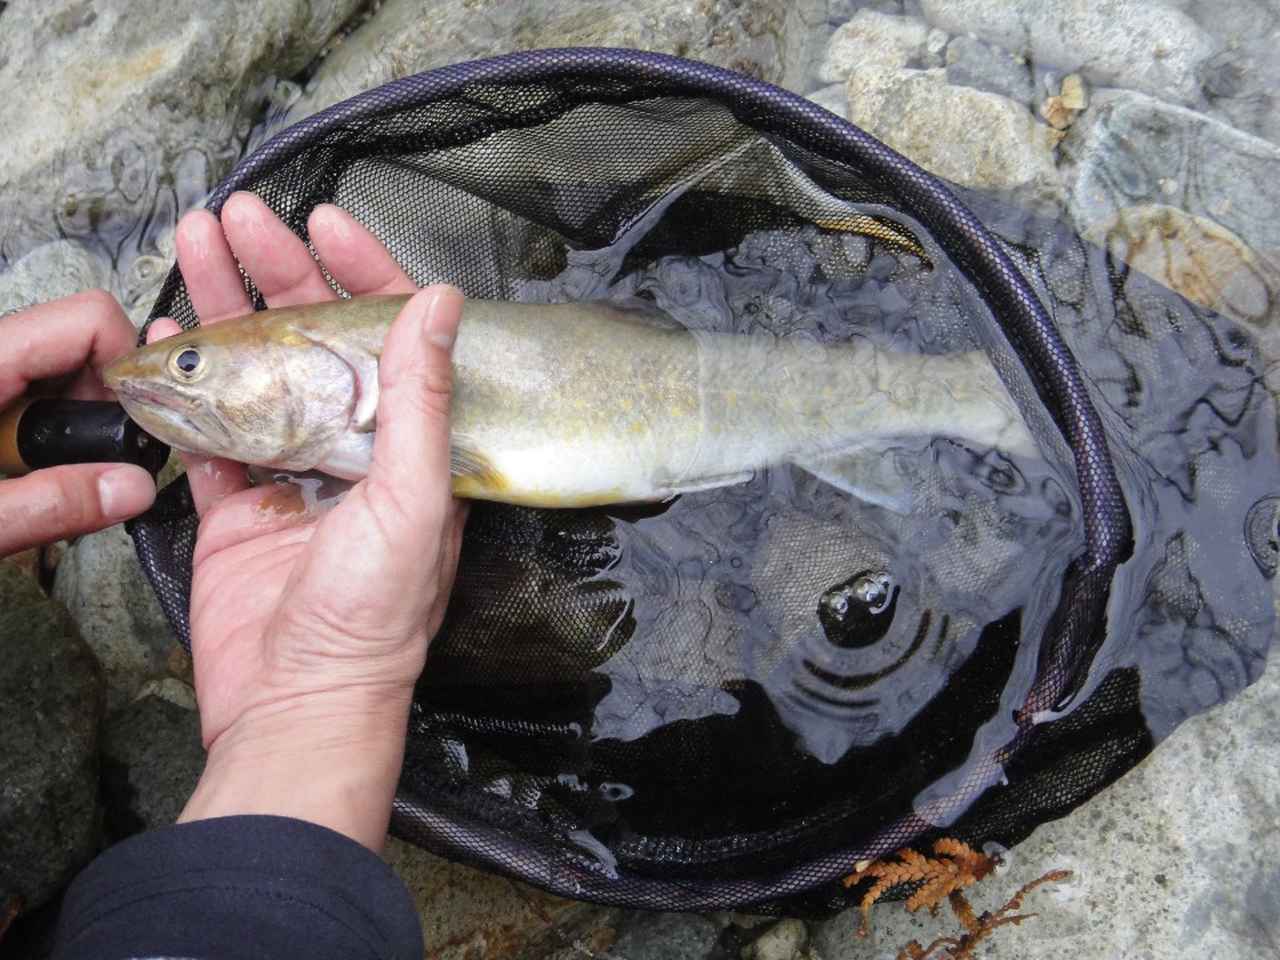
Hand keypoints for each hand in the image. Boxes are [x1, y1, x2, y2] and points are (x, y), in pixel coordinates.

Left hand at [0, 291, 156, 555]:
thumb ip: (53, 503)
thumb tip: (137, 489)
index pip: (90, 320)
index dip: (129, 367)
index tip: (131, 425)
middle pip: (84, 343)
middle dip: (106, 403)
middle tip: (89, 463)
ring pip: (64, 371)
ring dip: (77, 423)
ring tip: (48, 476)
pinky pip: (37, 394)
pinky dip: (51, 432)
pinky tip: (31, 473)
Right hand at [153, 193, 467, 849]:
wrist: (299, 701)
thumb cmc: (374, 616)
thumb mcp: (413, 498)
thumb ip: (421, 399)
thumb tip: (443, 303)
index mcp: (412, 445)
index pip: (390, 336)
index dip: (361, 273)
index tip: (327, 221)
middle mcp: (355, 450)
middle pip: (314, 340)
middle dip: (277, 272)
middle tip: (239, 217)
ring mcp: (292, 473)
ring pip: (257, 370)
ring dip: (226, 307)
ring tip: (194, 244)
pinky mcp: (237, 504)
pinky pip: (209, 427)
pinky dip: (188, 382)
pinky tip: (166, 334)